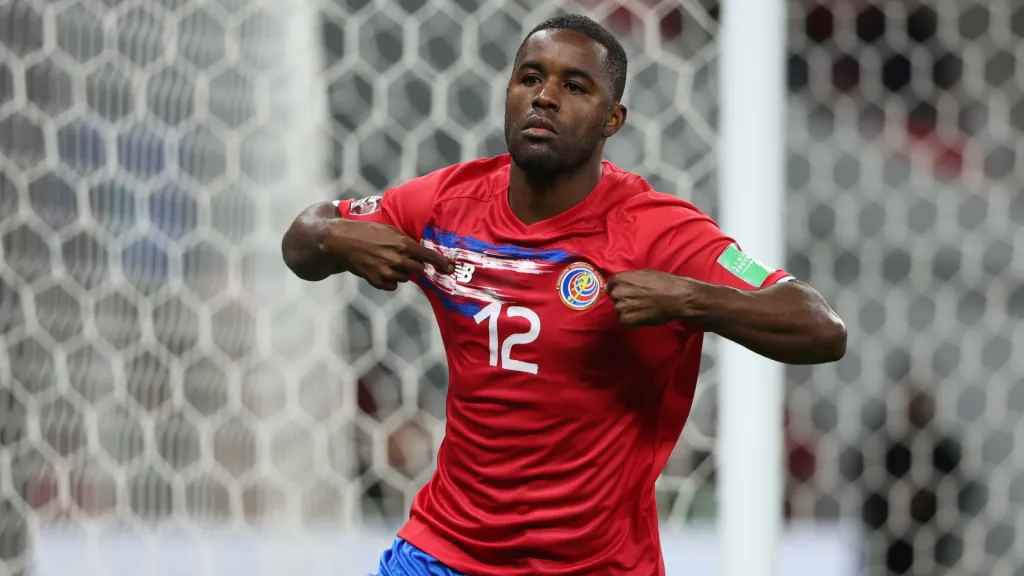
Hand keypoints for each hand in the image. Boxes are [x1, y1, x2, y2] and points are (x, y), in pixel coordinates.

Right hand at [323, 219, 453, 290]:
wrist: (343, 241)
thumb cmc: (367, 231)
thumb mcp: (390, 230)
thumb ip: (406, 240)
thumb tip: (420, 250)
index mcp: (402, 244)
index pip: (429, 256)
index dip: (441, 263)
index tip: (450, 268)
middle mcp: (397, 259)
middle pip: (419, 269)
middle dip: (417, 265)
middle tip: (408, 259)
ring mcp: (387, 272)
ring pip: (406, 278)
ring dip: (403, 272)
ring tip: (389, 260)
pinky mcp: (376, 281)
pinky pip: (392, 286)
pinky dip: (391, 280)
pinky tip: (382, 269)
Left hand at [605, 269, 697, 327]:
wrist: (675, 298)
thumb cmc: (663, 283)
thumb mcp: (644, 273)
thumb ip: (630, 279)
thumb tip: (624, 284)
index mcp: (620, 279)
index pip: (611, 284)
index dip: (617, 288)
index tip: (623, 293)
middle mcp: (618, 292)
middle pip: (615, 298)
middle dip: (624, 299)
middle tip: (637, 301)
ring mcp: (621, 307)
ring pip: (620, 310)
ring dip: (628, 311)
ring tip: (642, 310)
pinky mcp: (627, 320)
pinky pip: (625, 321)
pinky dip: (633, 320)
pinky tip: (643, 316)